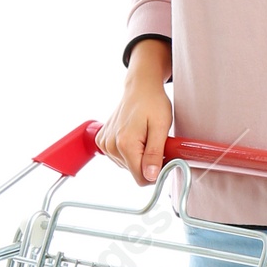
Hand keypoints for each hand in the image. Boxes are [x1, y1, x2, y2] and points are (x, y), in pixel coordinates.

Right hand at [97, 44, 172, 182]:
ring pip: (127, 166)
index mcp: (125, 144)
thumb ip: (155, 154)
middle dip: (147, 162)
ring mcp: (105, 144)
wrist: (140, 87)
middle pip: (134, 172)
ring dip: (138, 155)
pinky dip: (129, 150)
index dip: (155, 173)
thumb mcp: (161, 127)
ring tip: (144, 136)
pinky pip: (119, 158)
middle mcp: (111, 146)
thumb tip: (150, 176)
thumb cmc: (153, 103)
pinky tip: (133, 135)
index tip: (163, 158)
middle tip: (154, 141)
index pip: (141, 178)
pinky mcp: (102, 141)